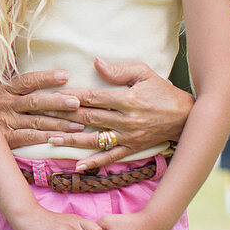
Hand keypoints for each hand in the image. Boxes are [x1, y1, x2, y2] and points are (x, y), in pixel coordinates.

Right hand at [0, 70, 85, 149]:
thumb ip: (14, 78)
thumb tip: (25, 53)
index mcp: (4, 89)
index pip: (27, 80)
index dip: (46, 78)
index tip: (66, 75)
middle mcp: (4, 104)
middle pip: (35, 101)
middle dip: (58, 102)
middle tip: (78, 102)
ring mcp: (5, 122)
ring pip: (37, 121)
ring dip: (59, 123)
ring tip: (79, 124)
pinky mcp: (6, 139)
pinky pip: (30, 137)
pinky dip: (47, 138)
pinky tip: (62, 139)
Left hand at [46, 58, 192, 170]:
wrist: (187, 117)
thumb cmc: (163, 92)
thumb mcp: (145, 74)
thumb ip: (119, 70)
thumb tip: (96, 63)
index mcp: (128, 100)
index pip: (94, 98)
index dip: (72, 97)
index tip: (53, 96)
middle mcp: (126, 120)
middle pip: (90, 119)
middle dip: (65, 117)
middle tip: (43, 116)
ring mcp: (129, 137)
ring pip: (96, 140)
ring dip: (72, 141)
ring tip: (52, 139)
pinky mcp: (132, 149)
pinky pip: (111, 157)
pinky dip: (94, 163)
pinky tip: (78, 166)